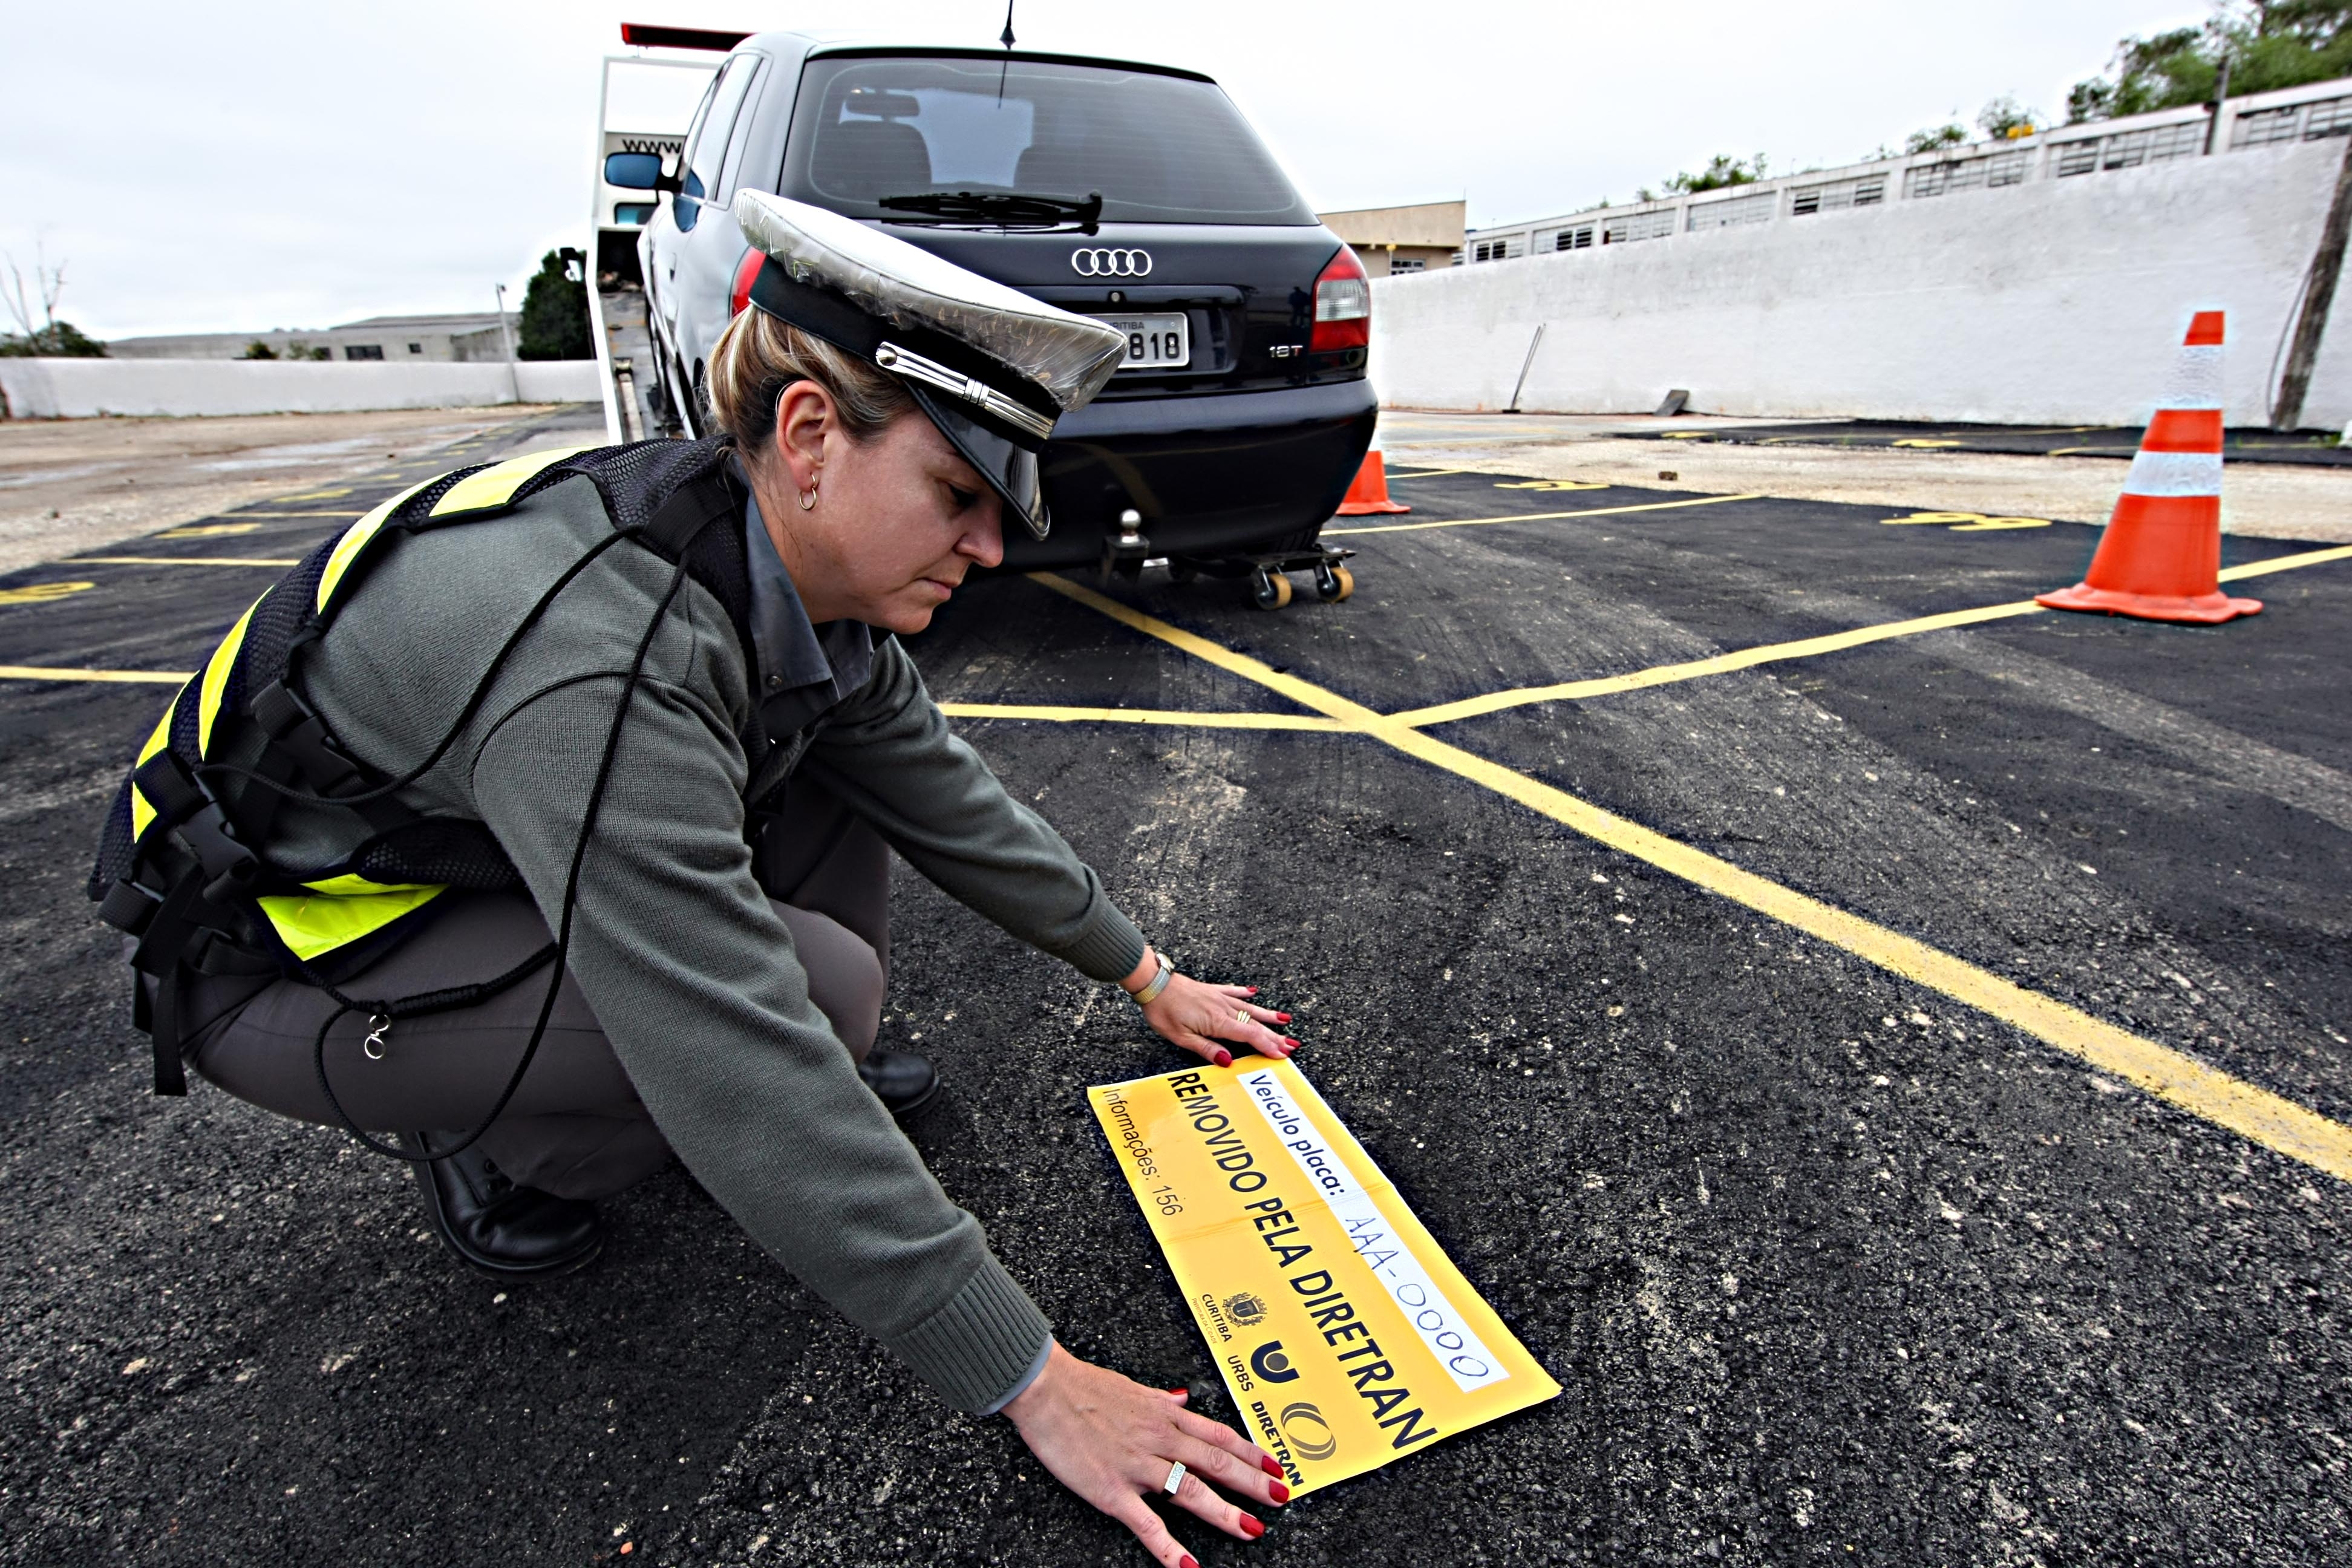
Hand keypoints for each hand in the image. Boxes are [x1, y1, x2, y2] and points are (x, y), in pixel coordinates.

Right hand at [1004, 1342, 1288, 1564]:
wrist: (1046, 1389)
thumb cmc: (1084, 1386)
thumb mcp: (1132, 1387)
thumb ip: (1160, 1399)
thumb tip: (1182, 1399)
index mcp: (1165, 1415)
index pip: (1218, 1435)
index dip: (1251, 1451)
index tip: (1275, 1466)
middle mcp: (1159, 1439)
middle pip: (1216, 1462)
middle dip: (1251, 1483)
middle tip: (1280, 1498)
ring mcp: (1137, 1466)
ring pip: (1191, 1491)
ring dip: (1225, 1512)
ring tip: (1252, 1529)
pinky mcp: (1112, 1490)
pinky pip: (1147, 1523)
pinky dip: (1169, 1548)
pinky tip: (1189, 1567)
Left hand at [1123, 947, 1295, 1066]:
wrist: (1153, 983)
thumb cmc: (1163, 1011)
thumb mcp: (1180, 1037)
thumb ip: (1206, 1049)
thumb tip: (1228, 1061)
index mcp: (1217, 1022)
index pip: (1249, 1036)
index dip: (1267, 1045)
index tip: (1282, 1054)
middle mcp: (1223, 1008)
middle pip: (1254, 1024)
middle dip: (1274, 1036)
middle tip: (1292, 1045)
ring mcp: (1218, 998)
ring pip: (1249, 1008)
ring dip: (1267, 1016)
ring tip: (1285, 1020)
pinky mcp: (1211, 990)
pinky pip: (1233, 992)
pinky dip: (1245, 993)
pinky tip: (1255, 993)